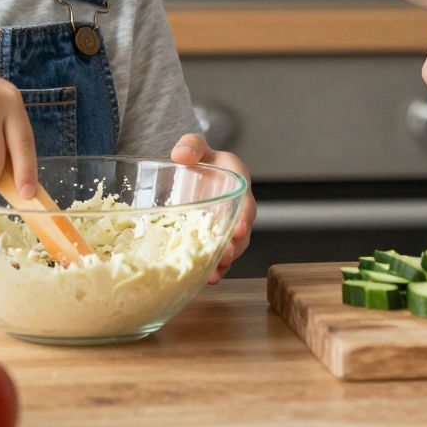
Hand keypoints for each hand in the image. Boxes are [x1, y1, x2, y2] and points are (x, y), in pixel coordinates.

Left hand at [170, 134, 252, 283]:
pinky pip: (214, 257)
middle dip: (235, 247)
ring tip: (213, 275)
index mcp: (238, 186)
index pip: (246, 203)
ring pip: (230, 250)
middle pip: (242, 234)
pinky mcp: (210, 241)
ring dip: (223, 264)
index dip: (244, 217)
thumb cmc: (200, 160)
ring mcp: (223, 229)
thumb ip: (191, 145)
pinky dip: (210, 269)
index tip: (240, 228)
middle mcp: (235, 211)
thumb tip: (181, 154)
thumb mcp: (196, 146)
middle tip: (225, 257)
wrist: (192, 174)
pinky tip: (202, 280)